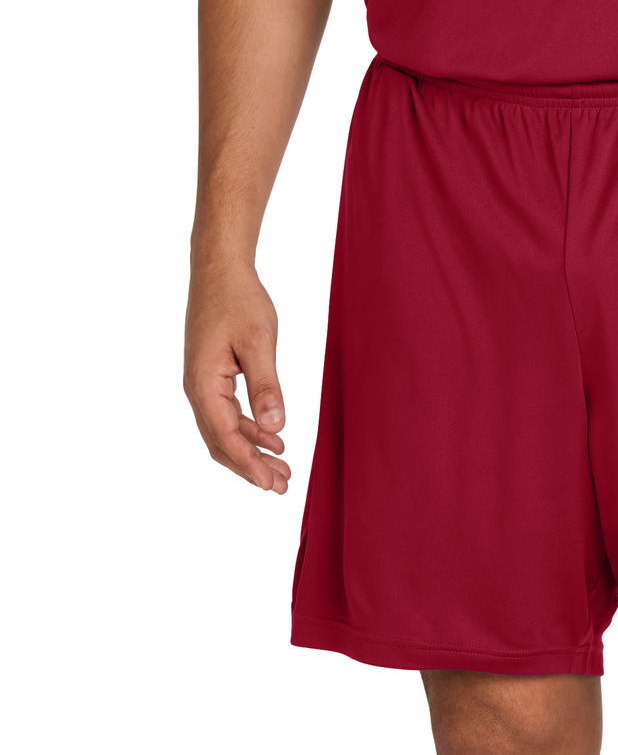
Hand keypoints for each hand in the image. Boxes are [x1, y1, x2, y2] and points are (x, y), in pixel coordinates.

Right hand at [184, 261, 290, 492]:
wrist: (220, 268)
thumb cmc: (238, 299)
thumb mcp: (258, 342)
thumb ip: (267, 386)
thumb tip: (276, 425)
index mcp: (203, 383)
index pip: (226, 437)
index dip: (250, 464)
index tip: (273, 484)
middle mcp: (197, 388)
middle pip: (221, 443)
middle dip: (251, 468)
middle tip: (282, 486)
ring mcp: (203, 384)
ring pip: (225, 432)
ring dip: (253, 452)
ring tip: (283, 469)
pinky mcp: (213, 377)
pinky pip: (229, 415)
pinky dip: (251, 430)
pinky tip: (274, 438)